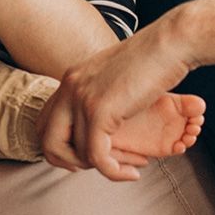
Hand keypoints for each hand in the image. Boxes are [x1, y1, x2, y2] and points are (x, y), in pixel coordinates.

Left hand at [37, 15, 195, 181]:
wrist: (170, 42)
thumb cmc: (153, 58)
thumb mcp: (114, 74)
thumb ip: (99, 92)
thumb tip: (98, 116)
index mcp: (72, 78)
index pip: (43, 122)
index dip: (59, 146)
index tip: (85, 155)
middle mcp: (70, 86)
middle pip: (47, 141)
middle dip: (69, 163)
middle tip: (99, 166)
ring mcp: (82, 98)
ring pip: (77, 154)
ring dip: (103, 168)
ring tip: (128, 165)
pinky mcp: (100, 111)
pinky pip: (97, 158)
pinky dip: (113, 172)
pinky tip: (131, 172)